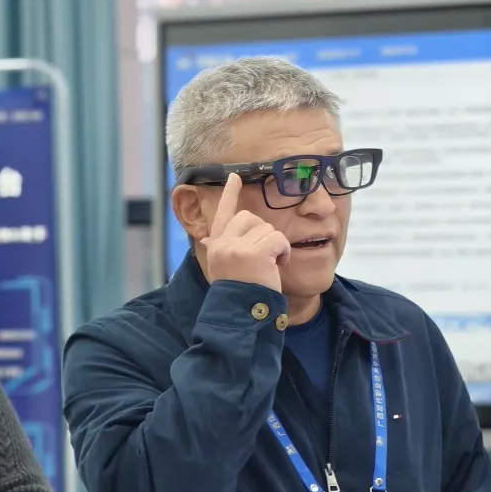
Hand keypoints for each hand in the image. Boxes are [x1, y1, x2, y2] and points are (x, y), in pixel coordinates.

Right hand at [200, 173, 291, 291]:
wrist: (239, 314)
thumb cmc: (236, 294)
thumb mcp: (221, 269)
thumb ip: (218, 250)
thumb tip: (207, 239)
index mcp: (216, 247)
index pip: (222, 214)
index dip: (229, 194)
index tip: (235, 177)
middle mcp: (223, 244)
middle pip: (248, 217)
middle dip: (261, 232)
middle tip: (264, 254)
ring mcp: (238, 247)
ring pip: (266, 228)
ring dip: (274, 245)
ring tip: (271, 265)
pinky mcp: (256, 253)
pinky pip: (277, 239)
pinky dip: (283, 251)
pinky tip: (279, 265)